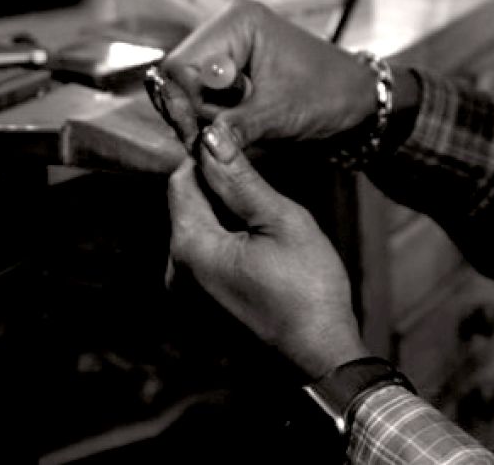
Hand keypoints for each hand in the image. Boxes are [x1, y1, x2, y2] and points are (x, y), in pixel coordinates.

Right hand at [157, 0, 373, 151]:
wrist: (358, 99)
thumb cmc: (329, 94)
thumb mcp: (280, 113)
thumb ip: (237, 127)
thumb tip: (204, 145)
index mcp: (238, 22)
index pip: (181, 66)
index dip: (184, 104)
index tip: (200, 135)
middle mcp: (228, 28)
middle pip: (180, 77)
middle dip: (195, 111)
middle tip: (222, 133)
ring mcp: (230, 48)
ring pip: (189, 90)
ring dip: (206, 115)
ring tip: (240, 124)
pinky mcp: (234, 69)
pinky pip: (205, 95)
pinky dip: (216, 115)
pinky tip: (240, 122)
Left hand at [167, 118, 366, 378]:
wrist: (317, 357)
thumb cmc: (307, 287)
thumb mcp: (281, 220)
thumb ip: (239, 178)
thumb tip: (211, 135)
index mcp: (190, 247)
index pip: (180, 180)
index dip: (210, 160)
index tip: (242, 155)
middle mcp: (175, 273)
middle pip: (187, 208)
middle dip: (220, 192)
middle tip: (266, 198)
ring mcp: (185, 298)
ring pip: (198, 234)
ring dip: (226, 221)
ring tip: (269, 230)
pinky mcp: (198, 313)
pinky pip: (205, 263)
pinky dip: (228, 249)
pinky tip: (263, 258)